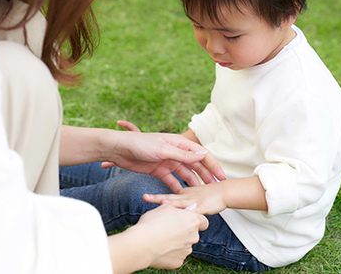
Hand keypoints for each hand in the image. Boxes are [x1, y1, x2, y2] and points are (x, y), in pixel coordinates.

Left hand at [101, 120, 225, 192]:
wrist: (119, 148)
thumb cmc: (140, 144)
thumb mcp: (163, 150)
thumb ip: (183, 154)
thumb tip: (204, 155)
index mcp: (178, 143)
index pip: (201, 154)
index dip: (212, 165)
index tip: (222, 177)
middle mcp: (175, 151)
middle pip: (195, 165)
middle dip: (206, 176)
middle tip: (216, 189)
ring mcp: (167, 161)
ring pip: (184, 174)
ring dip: (194, 183)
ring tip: (203, 195)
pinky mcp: (158, 170)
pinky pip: (172, 180)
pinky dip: (178, 188)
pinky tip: (185, 197)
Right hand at [131, 204, 207, 268]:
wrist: (142, 243)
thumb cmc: (153, 222)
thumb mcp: (165, 207)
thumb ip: (180, 208)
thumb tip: (191, 208)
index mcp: (193, 221)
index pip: (203, 222)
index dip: (195, 221)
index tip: (186, 221)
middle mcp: (194, 237)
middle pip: (193, 234)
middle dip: (184, 232)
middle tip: (168, 229)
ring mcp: (187, 251)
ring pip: (184, 246)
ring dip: (177, 243)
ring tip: (161, 239)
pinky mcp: (178, 262)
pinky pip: (176, 256)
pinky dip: (170, 253)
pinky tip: (160, 248)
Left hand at [143, 182, 227, 214]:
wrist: (225, 192)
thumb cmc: (211, 195)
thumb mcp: (195, 199)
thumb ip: (186, 205)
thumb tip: (178, 215)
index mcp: (183, 193)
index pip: (167, 196)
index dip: (156, 197)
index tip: (144, 197)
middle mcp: (186, 195)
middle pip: (169, 197)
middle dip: (157, 198)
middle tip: (144, 197)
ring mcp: (193, 200)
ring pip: (179, 201)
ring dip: (169, 202)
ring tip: (158, 201)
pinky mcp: (201, 205)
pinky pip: (193, 208)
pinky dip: (186, 209)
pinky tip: (180, 210)